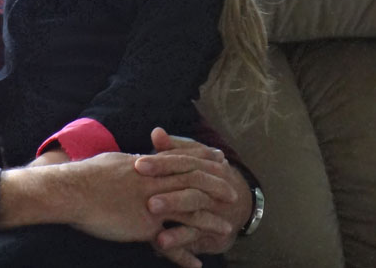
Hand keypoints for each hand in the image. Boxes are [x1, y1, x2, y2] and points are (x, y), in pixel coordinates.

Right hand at [0, 148, 235, 244]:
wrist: (70, 192)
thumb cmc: (84, 177)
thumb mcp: (113, 162)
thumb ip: (131, 162)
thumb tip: (140, 158)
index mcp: (146, 163)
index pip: (182, 158)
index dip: (202, 158)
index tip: (219, 158)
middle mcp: (154, 180)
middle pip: (194, 180)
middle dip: (216, 186)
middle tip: (233, 192)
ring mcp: (152, 202)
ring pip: (191, 209)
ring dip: (211, 221)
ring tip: (227, 230)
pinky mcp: (145, 224)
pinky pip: (172, 240)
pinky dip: (186, 252)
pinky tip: (196, 263)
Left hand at [136, 128, 250, 266]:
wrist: (237, 201)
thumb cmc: (200, 174)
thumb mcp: (189, 159)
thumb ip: (172, 148)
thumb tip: (156, 132)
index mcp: (207, 165)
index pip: (185, 162)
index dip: (162, 163)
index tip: (138, 164)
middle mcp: (215, 189)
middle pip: (193, 190)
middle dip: (172, 197)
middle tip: (148, 202)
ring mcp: (215, 213)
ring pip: (197, 216)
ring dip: (177, 222)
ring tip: (154, 225)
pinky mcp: (213, 234)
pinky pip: (196, 238)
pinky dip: (179, 241)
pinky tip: (160, 244)